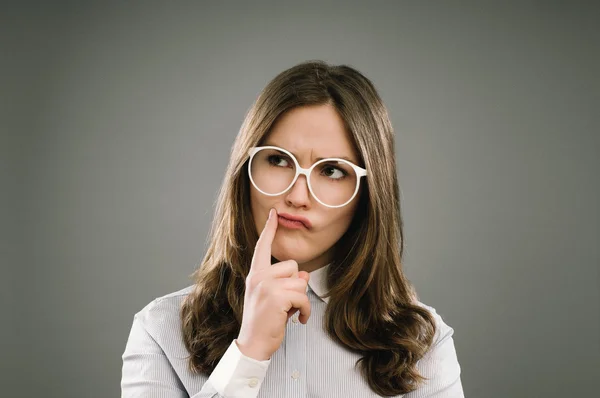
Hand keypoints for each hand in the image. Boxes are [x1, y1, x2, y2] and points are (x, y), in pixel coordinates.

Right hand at [236, 208, 310, 360]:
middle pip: (294, 266)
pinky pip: (303, 296)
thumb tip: (305, 274)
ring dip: (301, 299)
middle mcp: (258, 276)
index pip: (263, 247)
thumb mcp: (275, 298)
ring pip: (300, 281)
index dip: (270, 229)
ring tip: (289, 312)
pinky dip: (305, 310)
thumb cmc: (264, 322)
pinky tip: (298, 319)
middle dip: (296, 285)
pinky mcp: (276, 297)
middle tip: (285, 303)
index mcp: (256, 274)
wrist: (253, 344)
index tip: (274, 213)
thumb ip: (287, 282)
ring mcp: (266, 286)